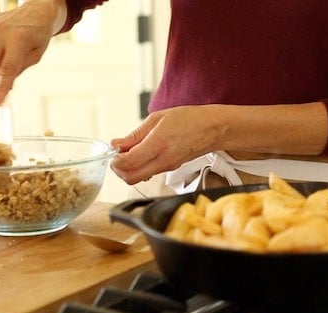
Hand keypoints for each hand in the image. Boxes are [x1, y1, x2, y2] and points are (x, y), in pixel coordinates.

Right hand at [0, 0, 64, 105]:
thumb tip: (5, 84)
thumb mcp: (36, 55)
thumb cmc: (39, 33)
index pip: (6, 70)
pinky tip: (6, 51)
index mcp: (18, 39)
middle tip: (3, 88)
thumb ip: (19, 69)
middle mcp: (1, 32)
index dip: (0, 88)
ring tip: (12, 59)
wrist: (37, 10)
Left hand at [110, 105, 225, 184]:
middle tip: (118, 156)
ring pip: (139, 178)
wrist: (213, 129)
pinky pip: (149, 173)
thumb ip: (135, 135)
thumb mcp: (157, 118)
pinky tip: (142, 154)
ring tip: (131, 152)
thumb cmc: (189, 119)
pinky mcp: (170, 169)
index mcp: (158, 144)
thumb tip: (116, 144)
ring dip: (129, 169)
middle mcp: (162, 160)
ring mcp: (167, 167)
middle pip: (130, 178)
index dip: (115, 160)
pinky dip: (140, 167)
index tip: (113, 152)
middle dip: (119, 170)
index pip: (127, 163)